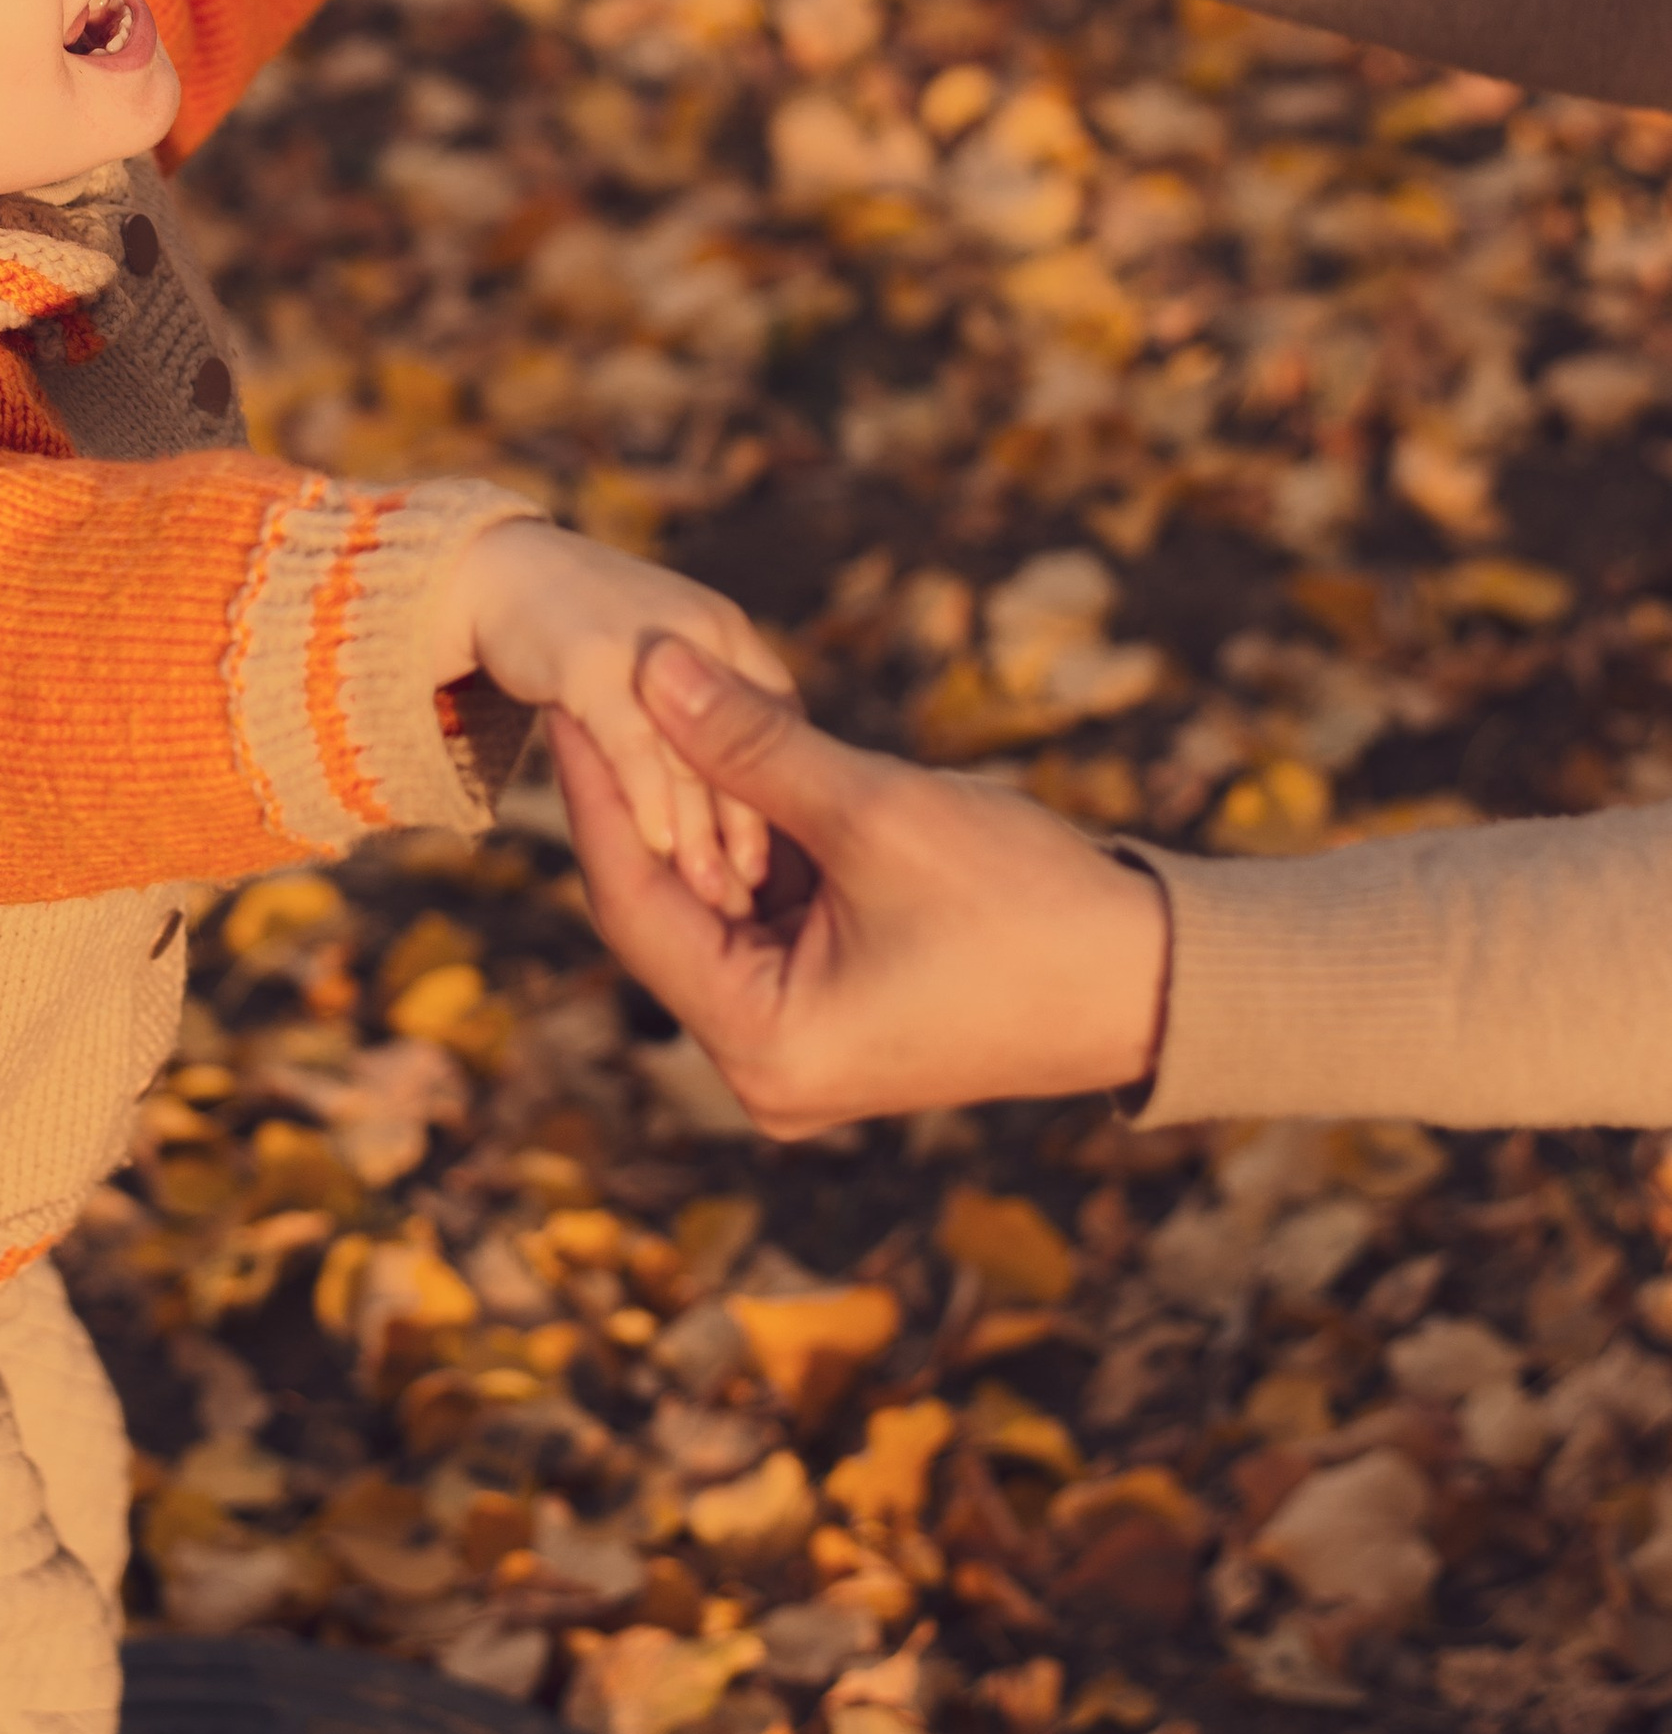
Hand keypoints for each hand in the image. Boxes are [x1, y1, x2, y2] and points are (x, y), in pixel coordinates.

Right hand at [434, 523, 795, 914]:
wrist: (498, 563)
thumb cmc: (581, 623)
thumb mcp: (658, 664)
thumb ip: (703, 720)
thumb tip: (741, 803)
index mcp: (729, 635)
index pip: (778, 720)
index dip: (785, 789)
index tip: (784, 854)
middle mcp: (705, 630)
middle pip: (748, 740)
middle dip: (752, 824)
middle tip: (762, 893)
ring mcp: (648, 642)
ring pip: (693, 750)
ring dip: (705, 828)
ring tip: (718, 893)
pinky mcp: (590, 658)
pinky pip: (630, 738)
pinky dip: (648, 793)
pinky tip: (659, 846)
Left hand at [555, 639, 1169, 1128]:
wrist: (1161, 979)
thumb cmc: (1026, 907)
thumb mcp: (874, 811)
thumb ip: (751, 744)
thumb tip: (648, 665)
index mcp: (761, 1045)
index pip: (634, 902)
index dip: (597, 793)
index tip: (571, 700)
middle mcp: (766, 1068)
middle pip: (670, 908)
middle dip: (648, 797)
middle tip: (601, 690)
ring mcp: (804, 1047)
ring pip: (721, 906)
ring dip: (708, 814)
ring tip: (661, 705)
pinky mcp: (841, 1015)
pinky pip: (773, 919)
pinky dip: (763, 846)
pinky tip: (739, 759)